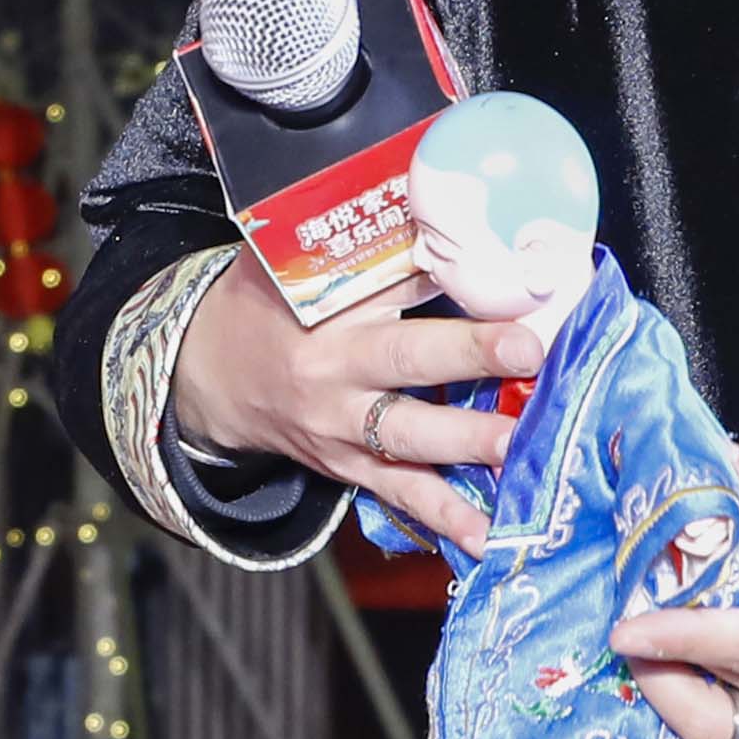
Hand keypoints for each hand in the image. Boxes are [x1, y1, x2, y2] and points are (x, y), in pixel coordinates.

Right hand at [164, 263, 553, 555]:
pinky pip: (400, 496)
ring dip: (466, 444)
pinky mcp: (348, 469)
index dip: (448, 276)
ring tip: (517, 448)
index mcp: (321, 308)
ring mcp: (340, 427)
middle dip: (468, 355)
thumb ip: (358, 240)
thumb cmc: (265, 308)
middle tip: (529, 350)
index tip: (510, 269)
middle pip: (404, 359)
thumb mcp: (290, 261)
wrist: (209, 378)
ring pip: (407, 437)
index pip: (391, 283)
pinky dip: (444, 519)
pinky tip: (488, 539)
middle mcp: (332, 370)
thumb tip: (438, 199)